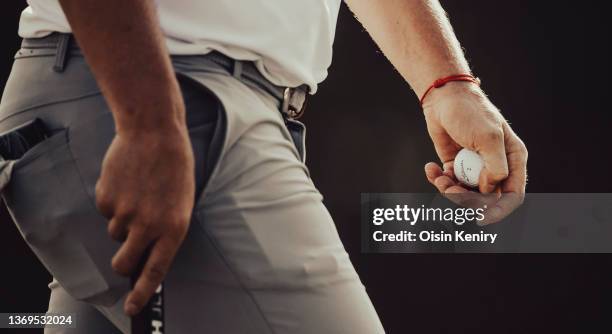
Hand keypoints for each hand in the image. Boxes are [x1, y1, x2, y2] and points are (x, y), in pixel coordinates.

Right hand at [95, 126, 194, 315]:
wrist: (154, 133)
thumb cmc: (175, 167)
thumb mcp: (182, 203)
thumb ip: (166, 230)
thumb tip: (149, 252)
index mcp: (173, 229)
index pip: (155, 271)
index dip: (142, 293)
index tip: (132, 307)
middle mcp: (148, 226)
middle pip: (123, 263)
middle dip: (123, 263)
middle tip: (128, 250)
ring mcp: (124, 213)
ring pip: (115, 235)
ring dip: (123, 223)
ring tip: (138, 195)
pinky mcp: (106, 199)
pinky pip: (106, 212)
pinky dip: (114, 202)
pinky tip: (127, 182)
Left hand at [422, 82, 527, 223]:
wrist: (443, 98)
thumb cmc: (470, 112)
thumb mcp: (488, 137)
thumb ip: (495, 167)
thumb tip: (489, 189)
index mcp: (512, 159)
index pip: (513, 194)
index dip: (499, 210)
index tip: (481, 218)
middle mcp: (496, 165)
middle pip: (486, 198)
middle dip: (466, 199)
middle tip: (449, 189)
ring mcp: (475, 166)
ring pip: (466, 194)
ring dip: (449, 191)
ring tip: (438, 177)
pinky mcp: (455, 165)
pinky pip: (449, 183)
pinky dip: (438, 180)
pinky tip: (430, 168)